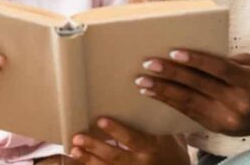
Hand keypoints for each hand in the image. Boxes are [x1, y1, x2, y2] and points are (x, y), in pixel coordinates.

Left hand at [69, 118, 188, 164]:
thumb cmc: (174, 153)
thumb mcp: (170, 136)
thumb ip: (156, 121)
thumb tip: (145, 92)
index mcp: (152, 147)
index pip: (133, 138)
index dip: (116, 130)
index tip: (100, 121)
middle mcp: (142, 163)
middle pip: (116, 156)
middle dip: (96, 147)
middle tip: (78, 138)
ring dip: (90, 161)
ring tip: (74, 151)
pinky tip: (79, 163)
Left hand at [137, 51, 249, 136]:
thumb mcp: (248, 66)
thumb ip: (224, 60)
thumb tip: (191, 53)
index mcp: (249, 82)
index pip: (220, 69)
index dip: (197, 60)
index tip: (174, 52)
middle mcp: (238, 103)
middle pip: (200, 86)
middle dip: (171, 74)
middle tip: (148, 64)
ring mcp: (227, 119)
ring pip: (190, 102)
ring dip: (163, 91)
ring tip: (143, 82)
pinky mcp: (216, 128)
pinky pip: (189, 113)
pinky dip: (169, 102)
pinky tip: (154, 94)